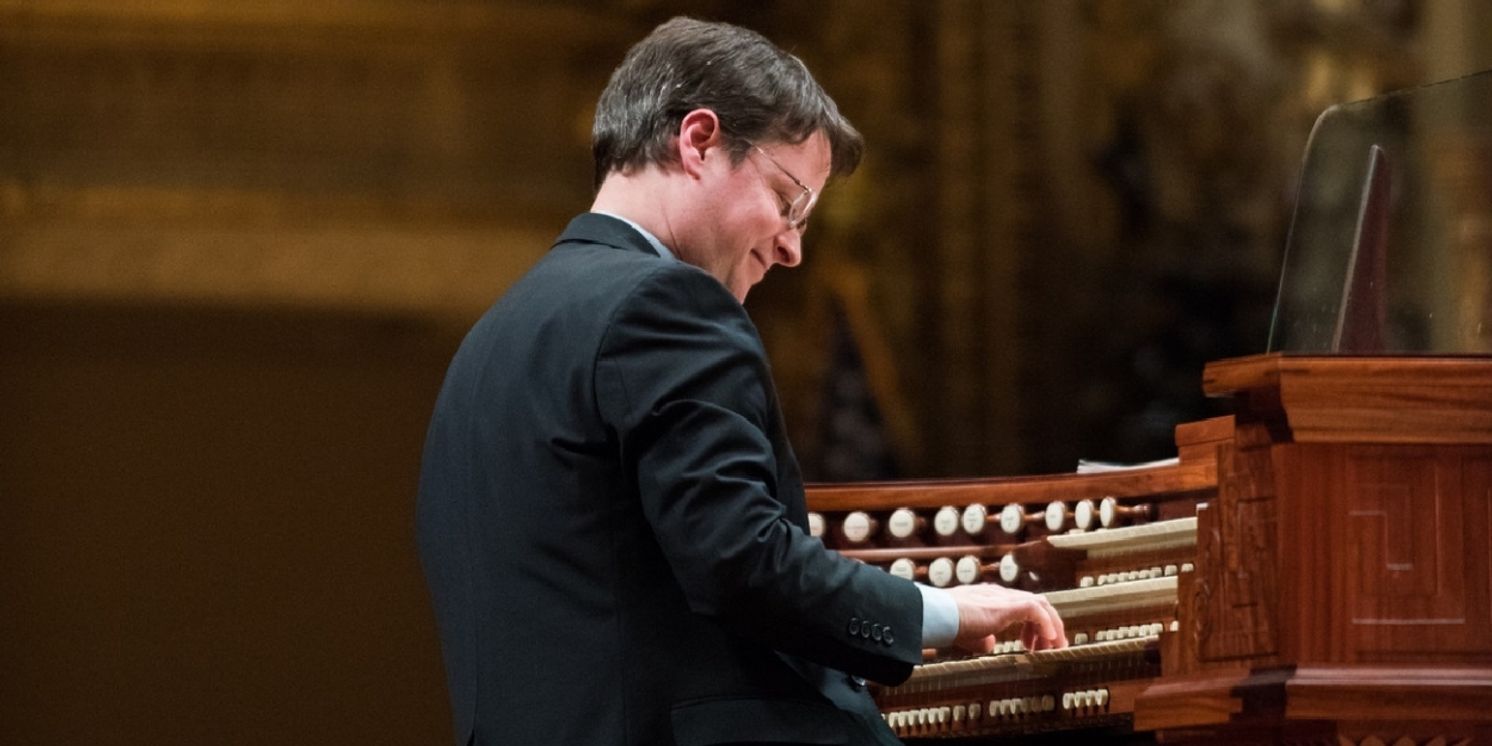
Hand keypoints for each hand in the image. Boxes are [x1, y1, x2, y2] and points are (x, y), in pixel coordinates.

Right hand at [944, 583, 1065, 654]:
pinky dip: (1046, 623)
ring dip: (1052, 626)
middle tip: (1051, 646)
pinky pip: (1035, 609)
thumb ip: (981, 638)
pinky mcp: (1006, 605)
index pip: (1020, 606)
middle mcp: (1000, 595)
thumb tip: (990, 644)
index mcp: (990, 599)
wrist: (937, 615)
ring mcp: (1004, 597)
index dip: (1032, 626)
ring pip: (1041, 604)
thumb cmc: (946, 624)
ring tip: (1055, 646)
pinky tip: (1047, 640)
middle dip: (1048, 626)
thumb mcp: (967, 634)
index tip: (1033, 645)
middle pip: (1036, 603)